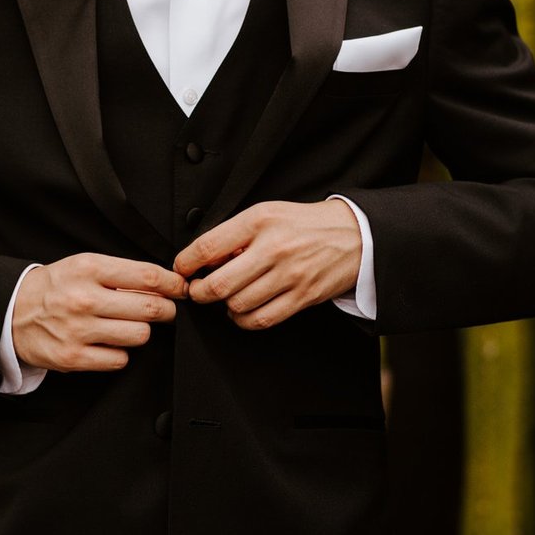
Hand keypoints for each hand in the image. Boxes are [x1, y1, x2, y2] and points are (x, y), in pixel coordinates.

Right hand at [12, 253, 187, 372]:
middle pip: (150, 308)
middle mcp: (85, 298)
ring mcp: (79, 330)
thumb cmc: (56, 287)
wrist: (12, 312)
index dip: (173, 283)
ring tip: (129, 325)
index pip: (147, 276)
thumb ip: (121, 273)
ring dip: (141, 331)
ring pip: (140, 335)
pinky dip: (120, 352)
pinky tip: (109, 342)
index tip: (182, 288)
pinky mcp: (73, 357)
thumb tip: (165, 283)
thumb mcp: (85, 266)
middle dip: (167, 310)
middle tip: (166, 309)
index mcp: (90, 268)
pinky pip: (120, 359)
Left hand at [174, 199, 361, 329]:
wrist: (353, 234)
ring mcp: (289, 275)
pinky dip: (244, 320)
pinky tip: (242, 311)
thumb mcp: (267, 214)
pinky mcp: (302, 297)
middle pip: (220, 283)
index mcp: (259, 221)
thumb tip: (202, 260)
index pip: (209, 246)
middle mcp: (273, 248)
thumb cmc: (303, 223)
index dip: (186, 263)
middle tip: (197, 291)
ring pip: (238, 305)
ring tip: (225, 298)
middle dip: (200, 293)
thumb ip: (235, 234)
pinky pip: (262, 319)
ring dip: (224, 306)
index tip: (181, 270)